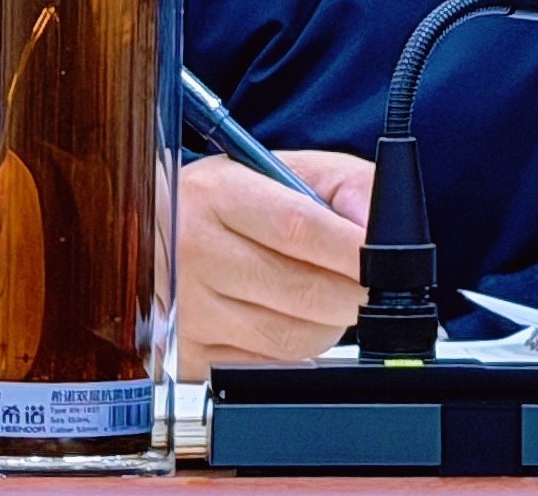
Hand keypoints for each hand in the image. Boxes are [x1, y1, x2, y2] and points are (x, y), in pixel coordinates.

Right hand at [176, 150, 373, 375]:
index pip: (299, 228)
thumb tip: (383, 229)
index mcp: (218, 194)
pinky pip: (268, 369)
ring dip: (327, 325)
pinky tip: (285, 321)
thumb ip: (346, 186)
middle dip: (353, 294)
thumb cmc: (230, 202)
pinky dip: (294, 352)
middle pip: (302, 292)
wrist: (151, 235)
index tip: (386, 262)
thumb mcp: (283, 169)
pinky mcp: (189, 357)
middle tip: (366, 285)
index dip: (354, 250)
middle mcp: (195, 252)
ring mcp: (188, 311)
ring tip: (319, 297)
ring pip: (291, 339)